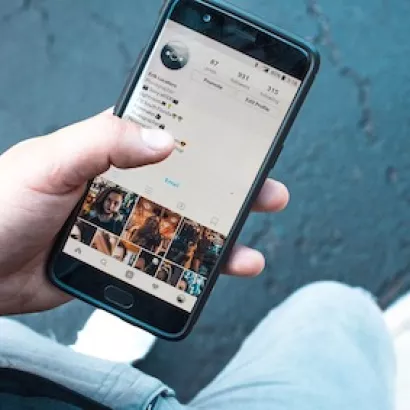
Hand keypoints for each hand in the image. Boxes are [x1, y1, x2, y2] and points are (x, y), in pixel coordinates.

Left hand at [0, 110, 288, 314]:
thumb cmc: (4, 205)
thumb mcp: (51, 161)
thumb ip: (104, 141)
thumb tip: (165, 139)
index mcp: (112, 151)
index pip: (170, 135)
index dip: (209, 135)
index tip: (245, 138)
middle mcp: (127, 185)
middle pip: (191, 184)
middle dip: (232, 189)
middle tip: (267, 191)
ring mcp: (129, 224)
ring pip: (186, 227)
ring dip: (221, 236)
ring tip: (249, 248)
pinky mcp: (125, 258)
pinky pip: (168, 261)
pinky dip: (194, 268)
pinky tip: (214, 273)